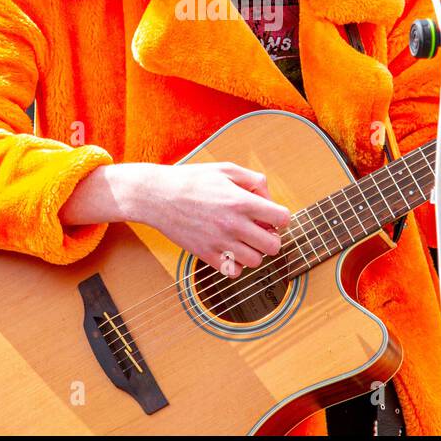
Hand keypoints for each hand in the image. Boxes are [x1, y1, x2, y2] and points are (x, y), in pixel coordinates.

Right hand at [63, 161, 293, 277]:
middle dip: (271, 238)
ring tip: (243, 240)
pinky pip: (234, 272)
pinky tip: (229, 250)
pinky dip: (236, 264)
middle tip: (260, 231)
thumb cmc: (191, 180)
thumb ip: (253, 180)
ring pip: (256, 262)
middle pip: (273, 246)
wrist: (158, 196)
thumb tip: (269, 198)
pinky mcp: (206, 255)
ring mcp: (220, 242)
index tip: (270, 216)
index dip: (280, 217)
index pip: (282, 219)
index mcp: (241, 201)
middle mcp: (234, 225)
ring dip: (254, 252)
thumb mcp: (225, 169)